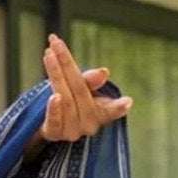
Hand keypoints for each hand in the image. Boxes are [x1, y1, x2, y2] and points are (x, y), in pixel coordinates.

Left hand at [23, 33, 132, 160]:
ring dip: (56, 75)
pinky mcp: (54, 134)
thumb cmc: (72, 100)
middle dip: (67, 65)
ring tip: (49, 55)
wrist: (51, 123)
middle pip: (80, 90)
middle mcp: (90, 124)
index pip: (112, 109)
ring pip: (66, 100)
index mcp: (102, 111)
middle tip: (56, 43)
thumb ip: (90, 80)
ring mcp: (72, 131)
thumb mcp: (83, 86)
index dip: (119, 107)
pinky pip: (54, 121)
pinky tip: (53, 96)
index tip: (128, 102)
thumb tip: (103, 73)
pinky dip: (53, 108)